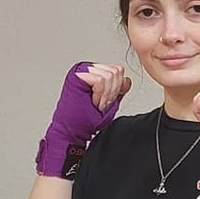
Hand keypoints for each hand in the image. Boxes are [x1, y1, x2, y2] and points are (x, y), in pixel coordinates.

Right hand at [36, 62, 129, 176]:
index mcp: (94, 72)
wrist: (72, 130)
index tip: (104, 101)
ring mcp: (81, 70)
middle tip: (98, 103)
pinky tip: (91, 101)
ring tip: (94, 103)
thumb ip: (119, 89)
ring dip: (104, 95)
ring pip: (109, 75)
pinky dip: (99, 95)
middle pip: (115, 71)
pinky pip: (100, 80)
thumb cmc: (86, 119)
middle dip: (111, 92)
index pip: (118, 70)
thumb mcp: (110, 102)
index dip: (116, 88)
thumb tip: (127, 80)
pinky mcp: (76, 75)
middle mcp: (87, 68)